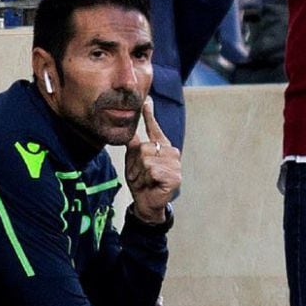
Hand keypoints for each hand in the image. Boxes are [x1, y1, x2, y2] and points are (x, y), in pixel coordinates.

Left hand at [125, 97, 181, 223]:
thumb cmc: (142, 182)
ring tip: (146, 180)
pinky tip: (152, 185)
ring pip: (147, 160)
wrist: (146, 203)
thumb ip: (134, 147)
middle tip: (141, 175)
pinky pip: (152, 171)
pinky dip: (147, 180)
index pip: (154, 129)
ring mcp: (175, 164)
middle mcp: (171, 152)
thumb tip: (130, 133)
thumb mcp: (133, 162)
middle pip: (144, 148)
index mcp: (161, 147)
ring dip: (140, 173)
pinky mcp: (175, 176)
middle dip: (136, 164)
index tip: (147, 101)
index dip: (150, 115)